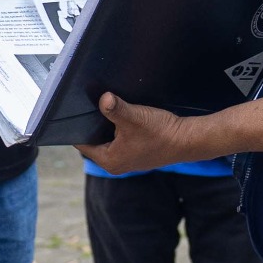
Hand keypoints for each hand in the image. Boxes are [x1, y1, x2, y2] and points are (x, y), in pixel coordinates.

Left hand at [76, 92, 196, 172]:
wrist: (187, 140)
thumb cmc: (160, 133)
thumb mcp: (134, 117)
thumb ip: (115, 108)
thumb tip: (103, 98)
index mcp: (108, 161)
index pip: (82, 143)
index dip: (77, 126)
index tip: (75, 110)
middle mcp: (115, 164)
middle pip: (94, 141)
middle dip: (92, 125)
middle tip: (88, 105)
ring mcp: (127, 160)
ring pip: (108, 139)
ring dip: (107, 126)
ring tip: (105, 108)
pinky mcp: (137, 153)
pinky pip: (120, 140)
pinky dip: (118, 129)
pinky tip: (121, 116)